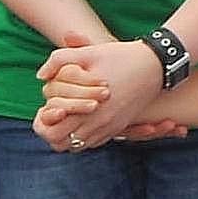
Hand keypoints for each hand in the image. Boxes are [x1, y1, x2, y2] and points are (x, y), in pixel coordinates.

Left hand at [34, 37, 167, 144]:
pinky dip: (84, 135)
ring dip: (69, 134)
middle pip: (62, 144)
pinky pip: (95, 142)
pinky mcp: (120, 126)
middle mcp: (99, 122)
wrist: (157, 64)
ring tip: (69, 115)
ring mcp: (111, 126)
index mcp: (87, 107)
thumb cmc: (120, 57)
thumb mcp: (87, 53)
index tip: (47, 107)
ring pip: (78, 146)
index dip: (43, 123)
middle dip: (53, 131)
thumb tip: (41, 76)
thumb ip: (58, 61)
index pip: (52, 133)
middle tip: (55, 113)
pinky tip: (84, 117)